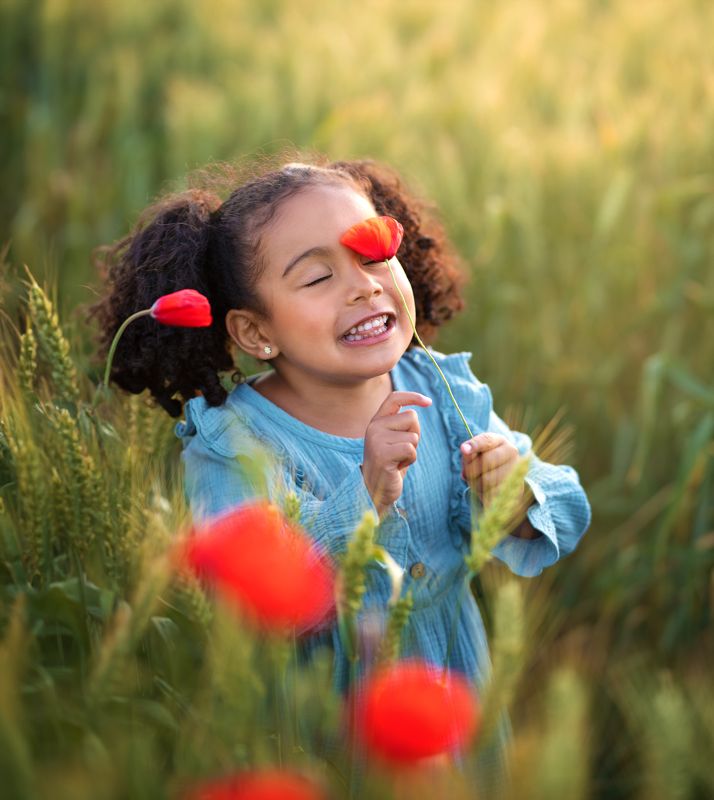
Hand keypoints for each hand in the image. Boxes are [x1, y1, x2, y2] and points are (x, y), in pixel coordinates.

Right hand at [361, 391, 431, 517]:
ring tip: (398, 460)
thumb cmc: (389, 465)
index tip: (428, 402)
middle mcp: (374, 427)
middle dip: (415, 435)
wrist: (373, 490)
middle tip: (402, 451)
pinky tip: (398, 467)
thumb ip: (401, 424)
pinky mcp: (382, 454)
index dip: (413, 397)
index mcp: (376, 421)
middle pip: (412, 417)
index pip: (394, 398)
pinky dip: (410, 460)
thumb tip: (422, 405)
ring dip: (412, 451)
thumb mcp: (393, 440)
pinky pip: (410, 449)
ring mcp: (376, 440)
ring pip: (413, 436)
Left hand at [460, 432, 522, 509]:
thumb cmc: (483, 463)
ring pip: (487, 480)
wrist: (503, 480)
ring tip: (477, 481)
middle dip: (470, 469)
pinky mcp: (515, 487)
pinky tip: (486, 490)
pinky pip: (492, 493)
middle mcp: (511, 452)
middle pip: (485, 461)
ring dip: (476, 483)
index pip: (486, 440)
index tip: (463, 449)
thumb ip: (469, 453)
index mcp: (499, 441)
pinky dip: (484, 493)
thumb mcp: (475, 455)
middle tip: (465, 474)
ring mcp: (515, 469)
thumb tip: (465, 449)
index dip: (475, 445)